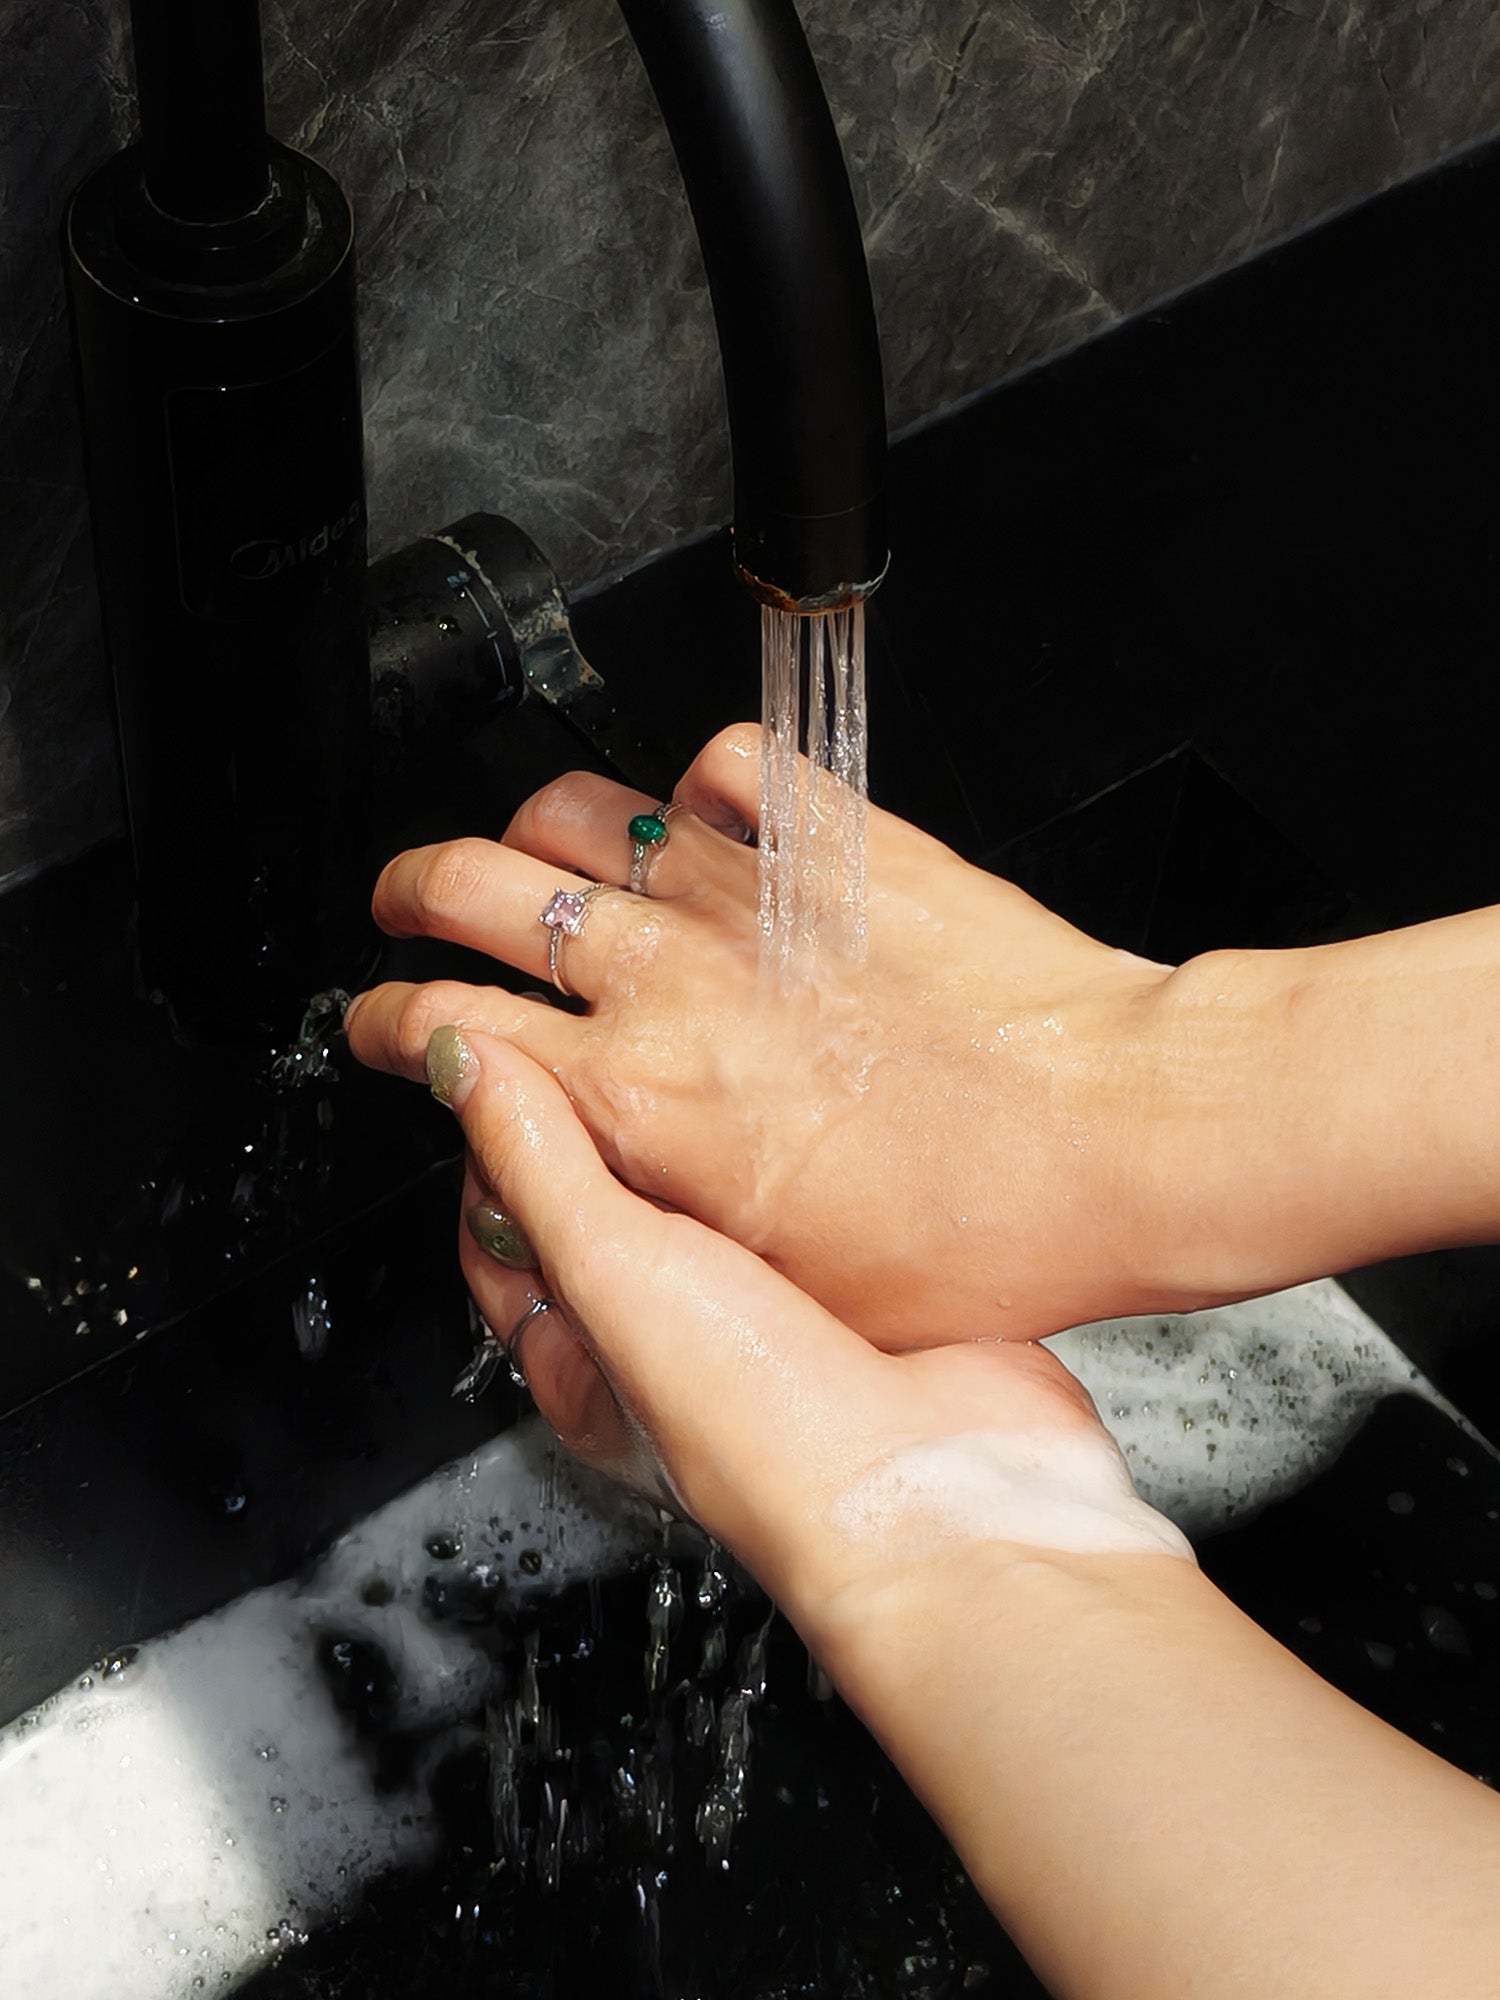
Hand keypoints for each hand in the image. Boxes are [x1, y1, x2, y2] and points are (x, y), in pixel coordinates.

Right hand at [346, 724, 1185, 1346]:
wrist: (1111, 1137)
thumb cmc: (970, 1235)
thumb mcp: (775, 1286)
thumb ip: (649, 1214)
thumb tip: (590, 1172)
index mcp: (631, 1097)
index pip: (444, 1027)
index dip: (384, 1020)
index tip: (382, 1020)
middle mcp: (663, 977)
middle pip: (473, 888)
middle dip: (411, 887)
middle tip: (407, 897)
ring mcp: (746, 895)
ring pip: (579, 812)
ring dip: (529, 826)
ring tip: (527, 840)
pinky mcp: (834, 842)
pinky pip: (729, 765)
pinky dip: (701, 779)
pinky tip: (705, 804)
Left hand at [425, 1026, 1190, 1634]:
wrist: (936, 1478)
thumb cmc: (762, 1426)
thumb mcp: (613, 1268)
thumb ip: (539, 1161)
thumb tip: (459, 1064)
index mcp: (584, 1368)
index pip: (508, 1236)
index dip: (500, 1147)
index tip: (514, 1066)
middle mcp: (671, 1355)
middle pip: (612, 1216)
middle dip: (614, 1135)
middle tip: (622, 1050)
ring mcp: (768, 1330)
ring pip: (715, 1209)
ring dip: (716, 1145)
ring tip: (718, 1068)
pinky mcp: (856, 1306)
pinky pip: (812, 1216)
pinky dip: (805, 1168)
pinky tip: (817, 1125)